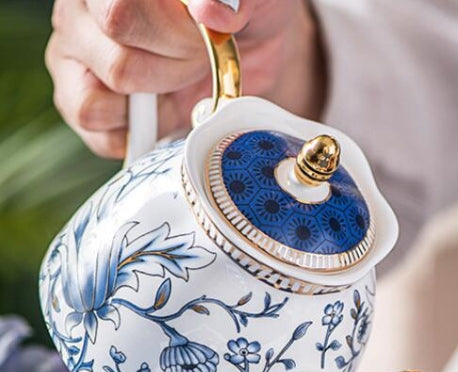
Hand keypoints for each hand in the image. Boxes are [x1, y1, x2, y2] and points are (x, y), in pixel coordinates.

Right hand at [46, 0, 325, 158]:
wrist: (244, 45)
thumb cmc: (238, 11)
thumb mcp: (249, 0)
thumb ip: (232, 1)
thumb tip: (208, 11)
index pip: (120, 15)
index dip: (172, 36)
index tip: (204, 34)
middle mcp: (78, 16)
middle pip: (119, 68)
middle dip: (175, 74)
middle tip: (199, 60)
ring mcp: (73, 62)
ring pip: (97, 106)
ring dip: (154, 108)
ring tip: (178, 82)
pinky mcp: (82, 105)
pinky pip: (101, 138)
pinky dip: (143, 135)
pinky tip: (166, 110)